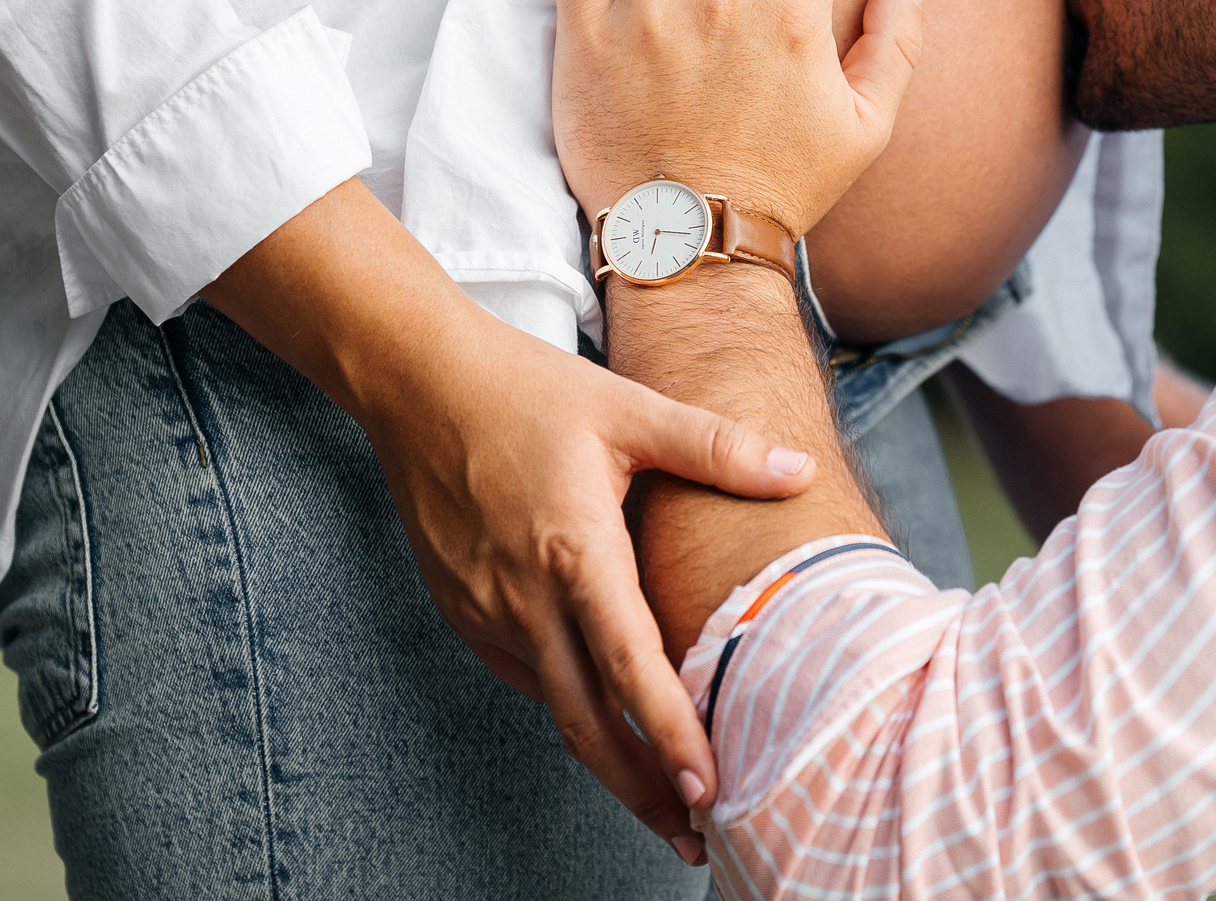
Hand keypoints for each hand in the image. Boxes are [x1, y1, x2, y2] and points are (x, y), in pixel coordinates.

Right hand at [362, 322, 816, 855]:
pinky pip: (523, 676)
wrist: (415, 380)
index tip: (707, 787)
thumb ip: (716, 447)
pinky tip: (606, 722)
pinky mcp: (462, 612)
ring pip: (553, 708)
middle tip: (694, 835)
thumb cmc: (525, 389)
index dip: (671, 733)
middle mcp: (524, 596)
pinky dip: (568, 708)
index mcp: (574, 549)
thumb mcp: (629, 408)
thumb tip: (800, 469)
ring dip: (608, 758)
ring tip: (664, 797)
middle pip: (587, 721)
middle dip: (642, 788)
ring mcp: (485, 610)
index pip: (630, 665)